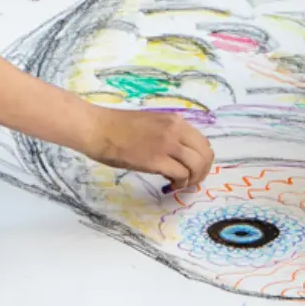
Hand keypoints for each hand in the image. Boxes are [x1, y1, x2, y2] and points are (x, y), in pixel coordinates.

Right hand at [85, 108, 213, 186]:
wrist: (98, 129)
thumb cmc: (118, 127)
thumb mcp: (151, 123)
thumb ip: (169, 133)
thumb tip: (179, 153)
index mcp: (175, 120)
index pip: (203, 142)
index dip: (202, 159)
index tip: (193, 169)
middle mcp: (175, 130)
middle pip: (206, 154)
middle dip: (202, 171)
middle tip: (191, 181)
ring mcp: (167, 144)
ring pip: (197, 165)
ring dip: (193, 179)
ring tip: (180, 184)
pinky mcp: (156, 160)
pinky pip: (181, 175)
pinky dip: (180, 183)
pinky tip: (170, 184)